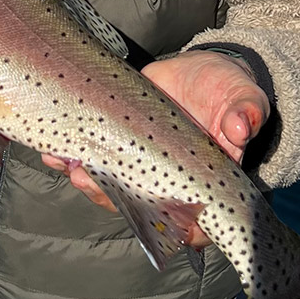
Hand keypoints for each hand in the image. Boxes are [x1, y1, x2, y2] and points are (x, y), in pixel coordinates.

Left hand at [42, 50, 269, 246]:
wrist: (205, 71)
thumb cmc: (230, 92)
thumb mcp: (244, 99)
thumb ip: (245, 113)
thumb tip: (241, 127)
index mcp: (203, 186)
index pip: (190, 224)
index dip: (169, 227)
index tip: (148, 215)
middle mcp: (168, 184)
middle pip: (139, 208)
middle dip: (110, 197)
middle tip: (88, 180)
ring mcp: (141, 167)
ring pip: (111, 188)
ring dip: (86, 180)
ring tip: (66, 164)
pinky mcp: (120, 144)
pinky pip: (95, 159)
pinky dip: (72, 157)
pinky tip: (54, 151)